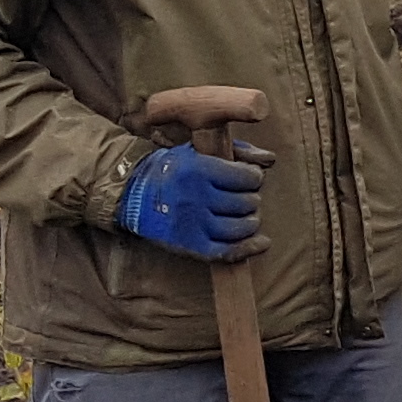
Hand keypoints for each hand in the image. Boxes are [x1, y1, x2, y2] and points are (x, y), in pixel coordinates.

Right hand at [115, 139, 270, 262]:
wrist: (131, 194)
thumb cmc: (171, 169)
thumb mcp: (198, 150)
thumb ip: (237, 151)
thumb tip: (269, 159)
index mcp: (198, 169)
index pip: (246, 177)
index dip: (254, 178)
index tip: (250, 178)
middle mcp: (195, 197)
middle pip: (245, 203)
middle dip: (250, 199)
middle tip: (242, 196)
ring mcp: (191, 224)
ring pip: (239, 228)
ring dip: (250, 222)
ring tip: (245, 215)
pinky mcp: (188, 244)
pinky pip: (226, 252)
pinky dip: (247, 248)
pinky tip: (260, 242)